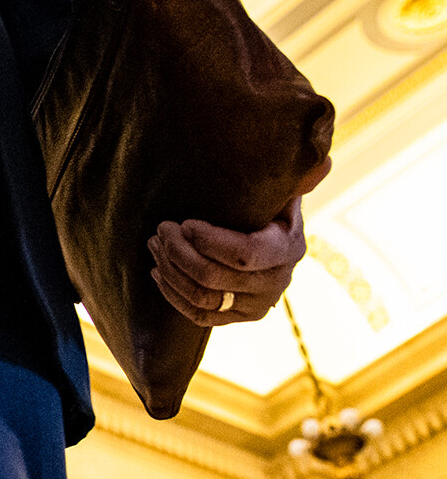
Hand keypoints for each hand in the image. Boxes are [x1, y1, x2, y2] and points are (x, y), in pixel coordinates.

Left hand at [149, 157, 330, 325]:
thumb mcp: (280, 188)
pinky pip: (201, 316)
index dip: (210, 241)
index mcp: (288, 247)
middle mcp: (277, 280)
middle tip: (161, 229)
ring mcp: (257, 303)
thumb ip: (297, 176)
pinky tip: (157, 272)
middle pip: (217, 277)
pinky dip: (173, 295)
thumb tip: (323, 163)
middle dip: (180, 252)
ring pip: (205, 298)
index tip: (185, 223)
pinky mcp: (237, 316)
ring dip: (172, 271)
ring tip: (155, 244)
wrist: (264, 235)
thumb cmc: (265, 202)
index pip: (246, 253)